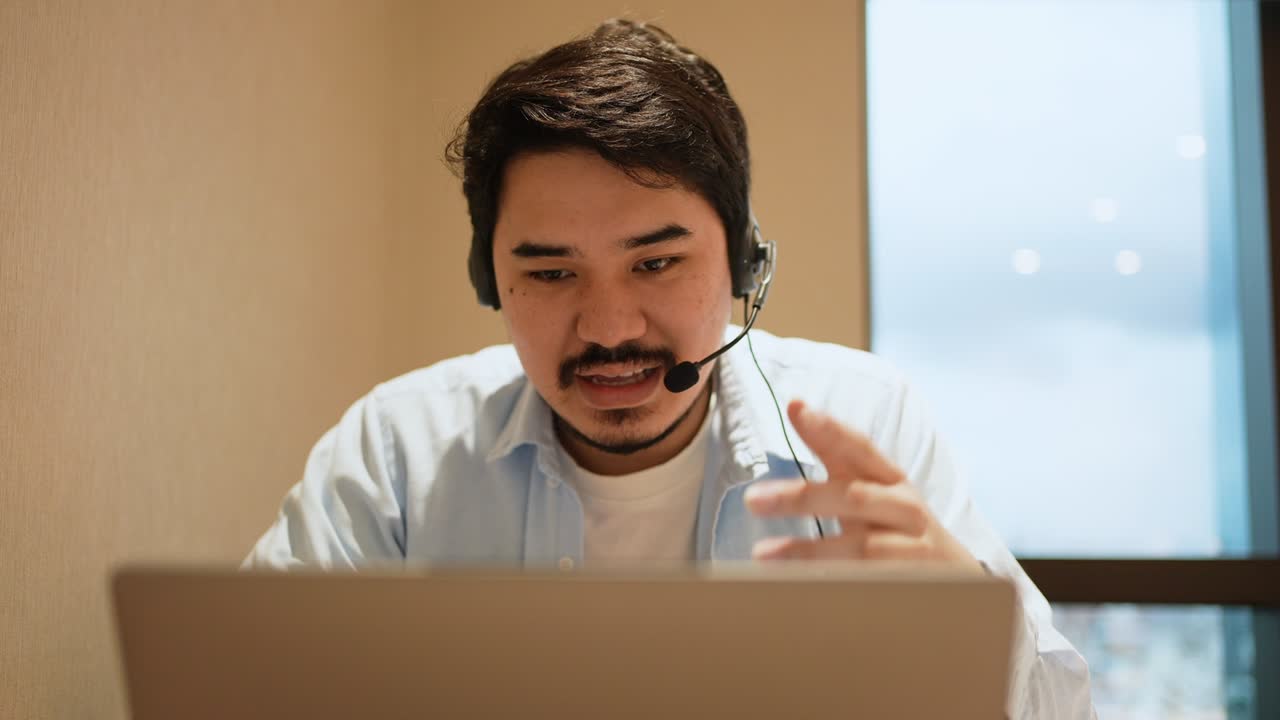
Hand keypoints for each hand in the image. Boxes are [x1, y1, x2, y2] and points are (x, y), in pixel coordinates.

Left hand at [743, 400, 982, 572]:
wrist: (956, 575)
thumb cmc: (898, 524)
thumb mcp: (872, 486)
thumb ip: (836, 453)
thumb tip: (797, 408)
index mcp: (891, 478)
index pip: (860, 447)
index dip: (829, 428)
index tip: (796, 408)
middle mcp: (905, 507)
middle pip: (853, 497)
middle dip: (801, 497)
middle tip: (753, 499)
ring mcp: (914, 547)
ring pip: (861, 546)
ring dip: (809, 550)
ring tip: (763, 553)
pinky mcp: (915, 584)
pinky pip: (870, 584)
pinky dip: (836, 583)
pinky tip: (802, 585)